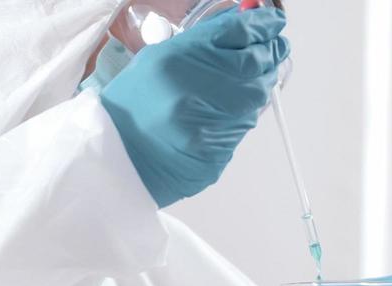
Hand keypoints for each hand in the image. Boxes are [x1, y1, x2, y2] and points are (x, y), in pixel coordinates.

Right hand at [99, 8, 288, 207]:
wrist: (116, 158)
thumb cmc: (133, 106)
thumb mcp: (159, 59)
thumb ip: (203, 42)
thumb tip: (243, 26)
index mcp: (178, 62)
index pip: (239, 33)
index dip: (263, 23)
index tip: (272, 21)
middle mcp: (196, 93)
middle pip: (256, 64)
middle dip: (270, 52)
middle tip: (274, 47)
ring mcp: (209, 127)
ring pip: (256, 97)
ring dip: (260, 83)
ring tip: (252, 77)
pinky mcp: (217, 153)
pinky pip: (243, 126)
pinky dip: (244, 113)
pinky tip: (230, 108)